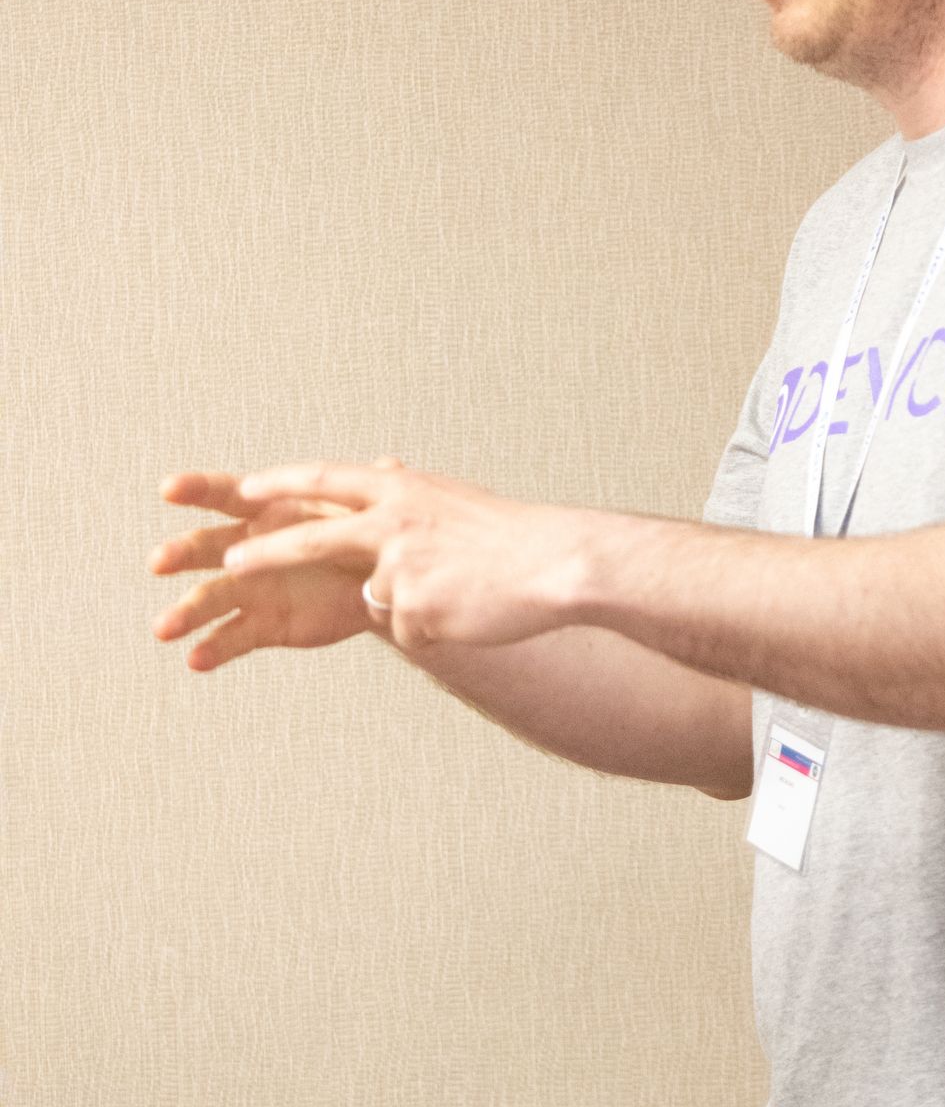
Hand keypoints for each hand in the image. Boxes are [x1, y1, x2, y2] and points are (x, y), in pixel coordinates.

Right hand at [150, 461, 406, 670]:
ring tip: (164, 628)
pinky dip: (214, 649)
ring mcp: (251, 588)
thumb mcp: (369, 508)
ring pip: (210, 598)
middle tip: (159, 561)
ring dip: (185, 612)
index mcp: (267, 511)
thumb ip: (370, 489)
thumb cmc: (362, 534)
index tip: (169, 488)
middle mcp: (248, 548)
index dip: (197, 488)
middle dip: (181, 553)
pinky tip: (196, 659)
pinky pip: (233, 637)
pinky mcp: (262, 624)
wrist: (376, 585)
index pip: (226, 494)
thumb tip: (389, 465)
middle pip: (206, 547)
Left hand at [207, 459, 586, 653]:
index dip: (283, 482)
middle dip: (265, 553)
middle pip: (313, 536)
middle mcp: (393, 520)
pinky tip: (471, 611)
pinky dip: (439, 624)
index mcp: (404, 488)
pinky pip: (410, 627)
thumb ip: (411, 510)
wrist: (555, 563)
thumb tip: (384, 519)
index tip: (246, 487)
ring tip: (466, 594)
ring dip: (417, 602)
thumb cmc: (514, 538)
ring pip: (377, 596)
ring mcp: (400, 565)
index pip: (327, 479)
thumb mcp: (455, 505)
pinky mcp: (412, 606)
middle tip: (228, 564)